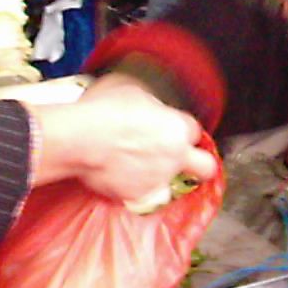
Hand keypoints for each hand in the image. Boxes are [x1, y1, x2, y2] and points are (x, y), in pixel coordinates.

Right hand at [32, 73, 215, 204]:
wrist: (82, 139)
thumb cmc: (103, 110)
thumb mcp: (132, 90)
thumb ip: (150, 103)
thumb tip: (147, 104)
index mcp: (178, 127)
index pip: (194, 131)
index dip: (182, 131)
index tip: (172, 132)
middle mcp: (176, 156)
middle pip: (206, 167)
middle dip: (198, 165)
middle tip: (181, 162)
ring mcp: (159, 179)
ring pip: (172, 185)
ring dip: (160, 178)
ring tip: (139, 170)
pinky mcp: (138, 196)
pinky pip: (142, 195)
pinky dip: (133, 189)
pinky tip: (119, 178)